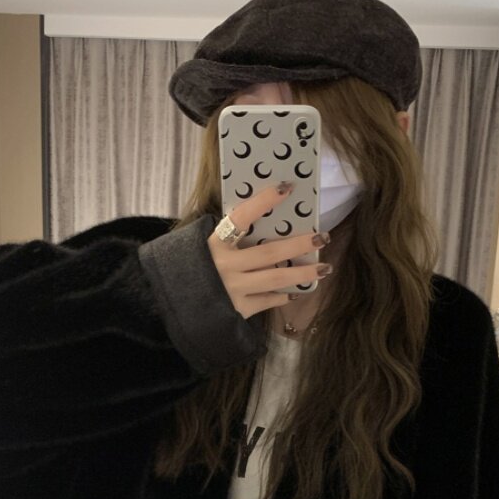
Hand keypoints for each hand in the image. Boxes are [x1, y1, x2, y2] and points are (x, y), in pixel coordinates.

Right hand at [207, 182, 330, 319]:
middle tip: (322, 238)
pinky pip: (267, 301)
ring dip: (302, 274)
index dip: (263, 202)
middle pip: (270, 253)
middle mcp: (224, 266)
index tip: (286, 188)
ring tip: (324, 268)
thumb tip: (271, 224)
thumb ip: (232, 238)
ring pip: (275, 280)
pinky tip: (295, 291)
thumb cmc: (196, 270)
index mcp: (214, 243)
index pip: (241, 217)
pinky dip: (282, 296)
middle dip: (299, 244)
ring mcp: (231, 289)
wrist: (174, 306)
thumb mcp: (208, 248)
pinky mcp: (237, 310)